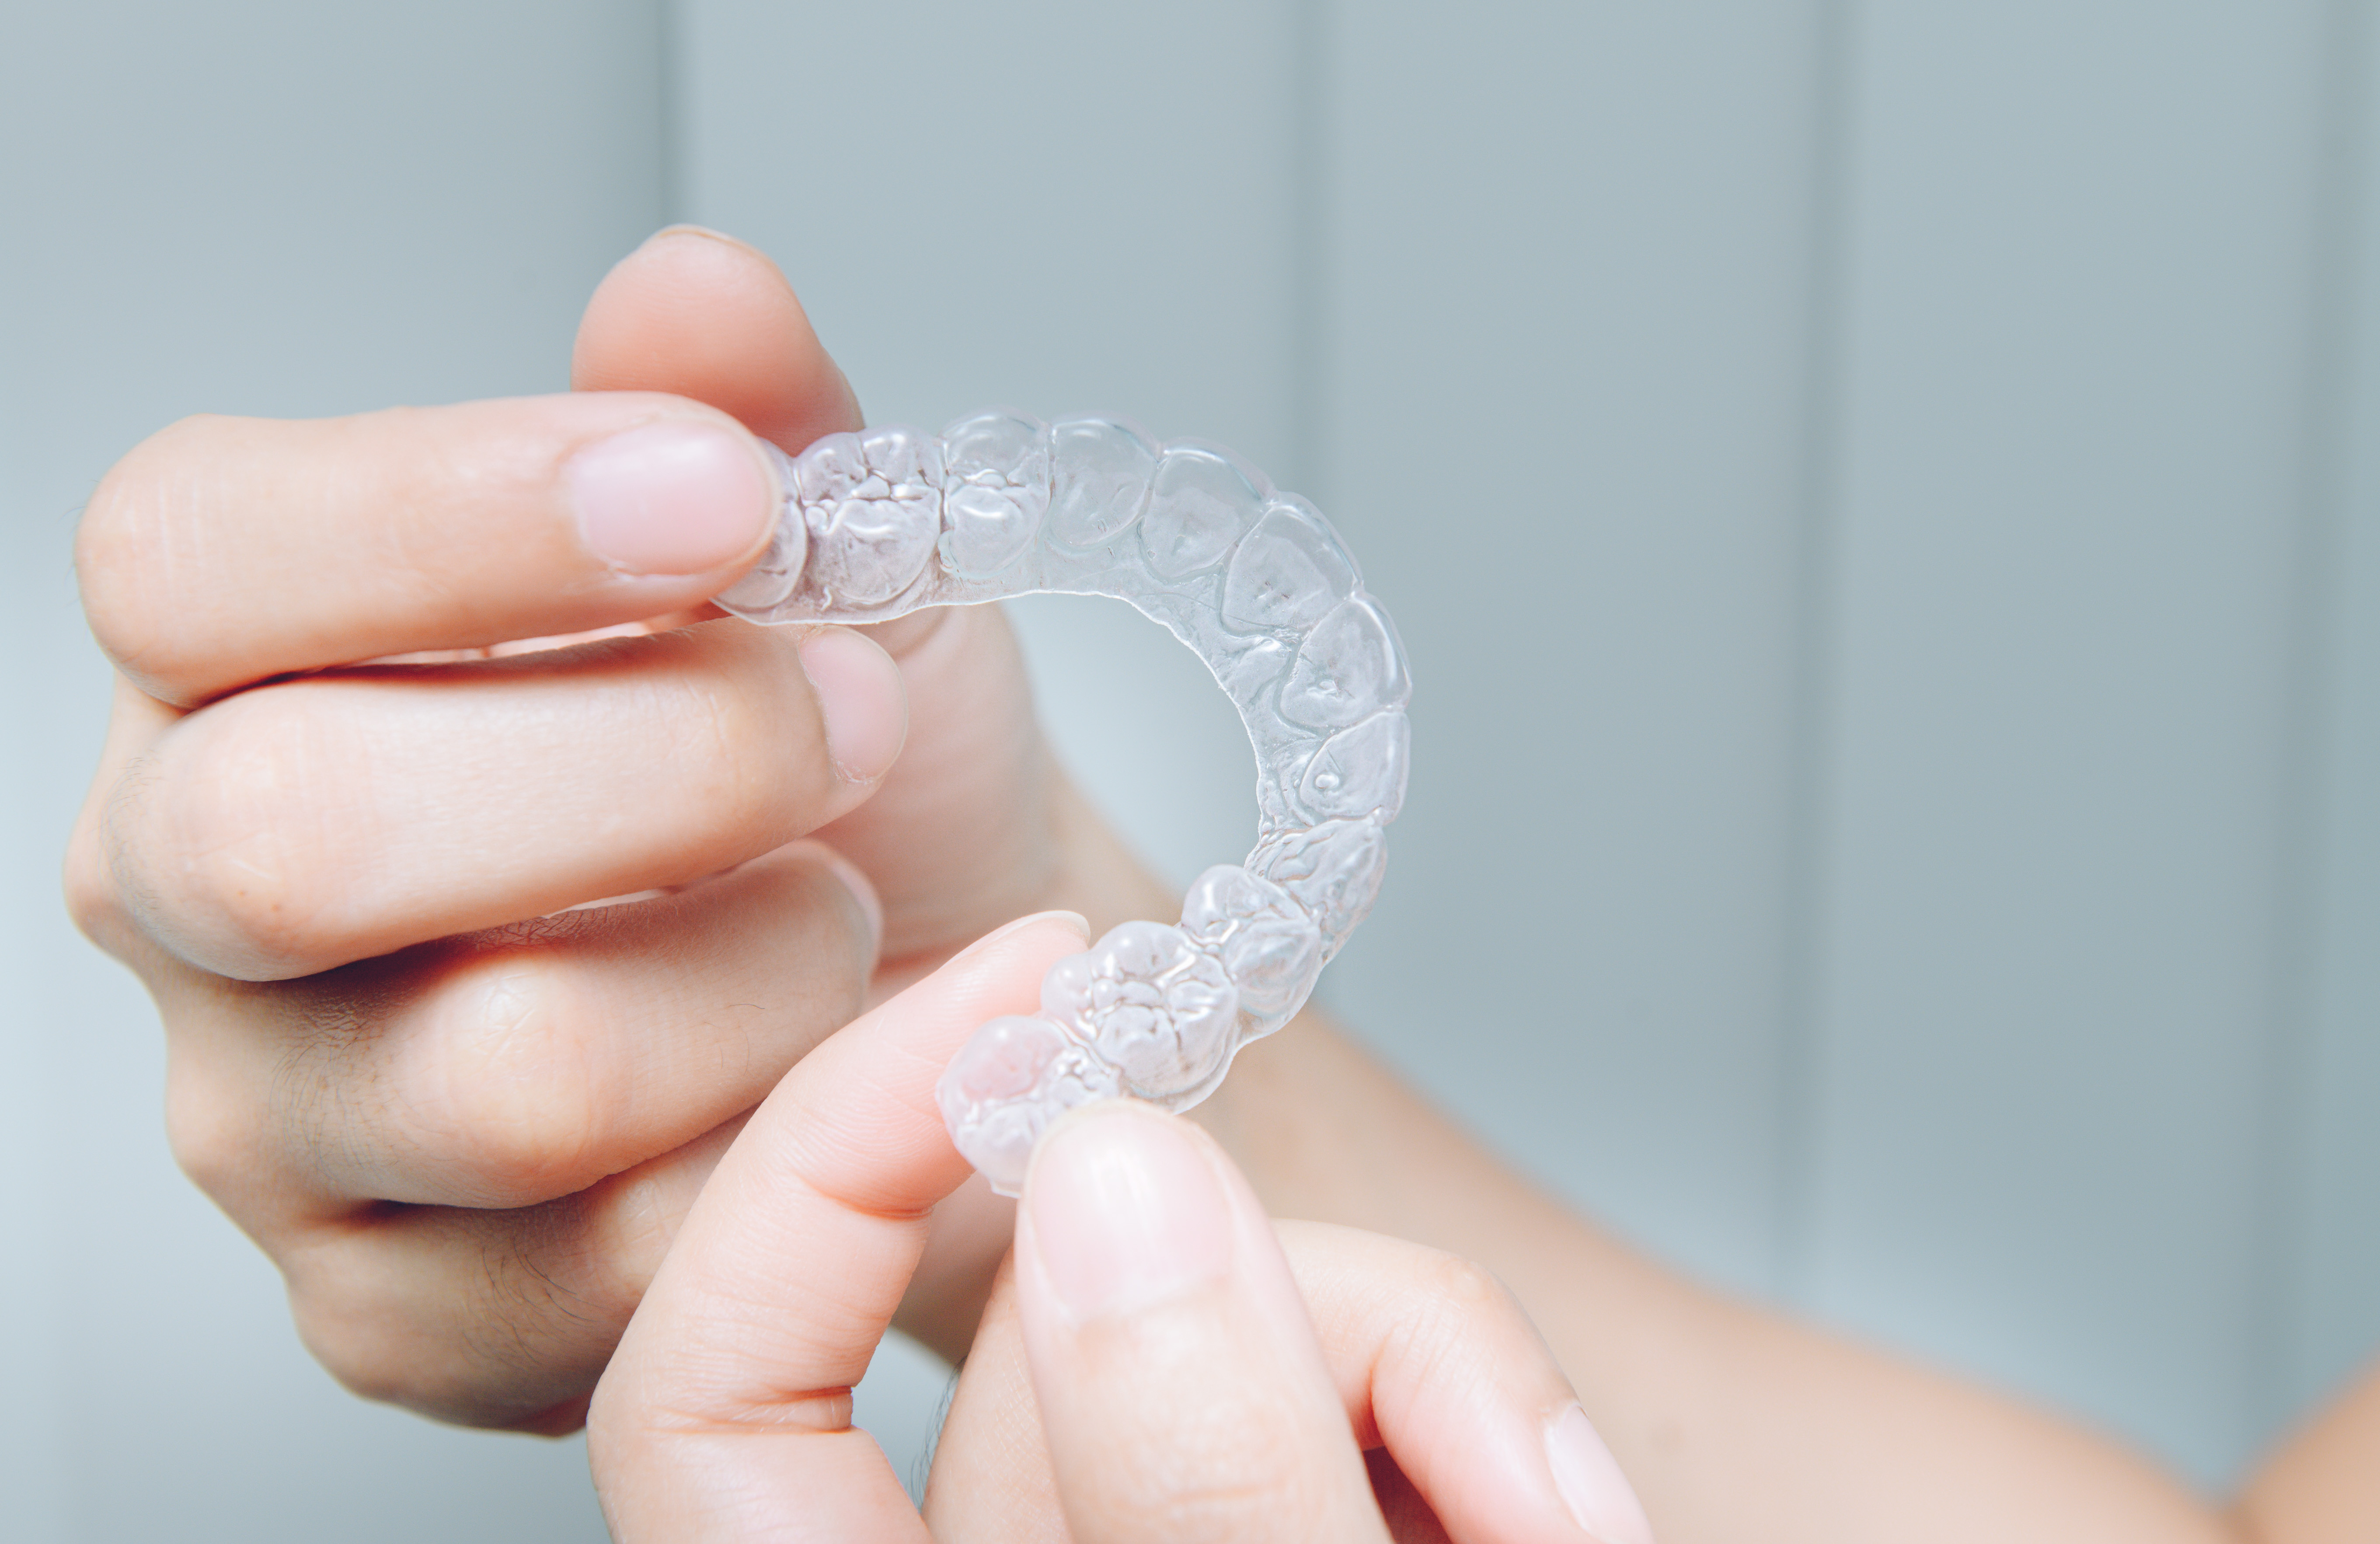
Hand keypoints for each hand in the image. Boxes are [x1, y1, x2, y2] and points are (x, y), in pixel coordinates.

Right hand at [63, 227, 1154, 1429]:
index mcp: (236, 654)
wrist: (937, 953)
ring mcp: (276, 1122)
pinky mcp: (393, 1308)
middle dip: (651, 766)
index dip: (458, 515)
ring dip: (756, 975)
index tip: (721, 498)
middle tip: (845, 727)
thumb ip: (748, 414)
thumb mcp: (828, 554)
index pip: (194, 555)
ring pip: (495, 1073)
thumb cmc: (847, 753)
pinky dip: (784, 1152)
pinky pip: (600, 1265)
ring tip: (853, 911)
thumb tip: (695, 298)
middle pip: (299, 836)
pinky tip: (840, 1071)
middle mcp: (194, 890)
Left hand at [588, 915, 1651, 1543]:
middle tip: (1508, 1468)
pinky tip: (1555, 1515)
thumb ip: (1203, 1502)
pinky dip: (1468, 1421)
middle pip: (1051, 1339)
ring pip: (1224, 1325)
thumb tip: (1109, 1180)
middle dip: (1298, 1321)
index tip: (1041, 986)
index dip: (830, 1163)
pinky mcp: (1294, 1529)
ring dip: (1424, 1375)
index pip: (717, 1405)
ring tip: (1565, 1523)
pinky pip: (1344, 1392)